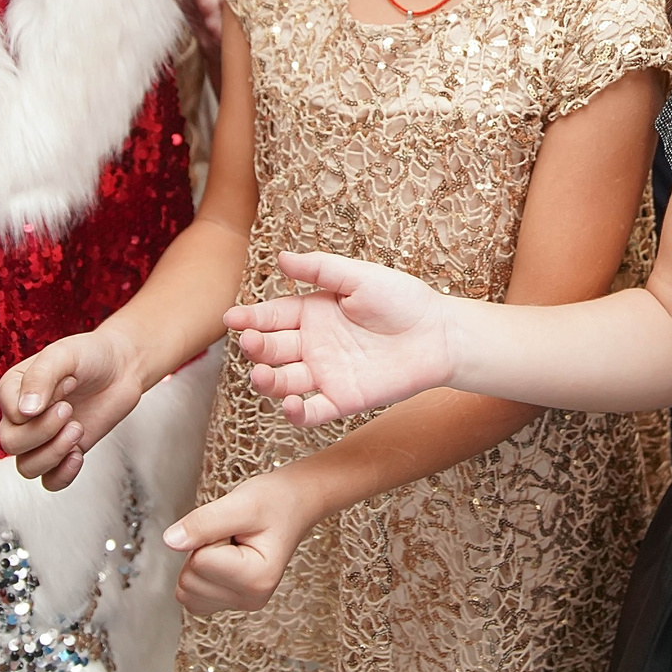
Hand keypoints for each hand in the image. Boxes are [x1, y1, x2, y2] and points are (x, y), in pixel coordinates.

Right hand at [0, 327, 141, 490]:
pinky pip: (49, 482)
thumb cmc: (90, 355)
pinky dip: (62, 475)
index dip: (39, 404)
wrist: (122, 367)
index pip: (10, 414)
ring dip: (53, 453)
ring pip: (27, 467)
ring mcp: (41, 438)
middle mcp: (21, 417)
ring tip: (78, 429)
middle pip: (11, 444)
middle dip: (44, 431)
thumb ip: (40, 378)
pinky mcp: (63, 453)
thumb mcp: (63, 355)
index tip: (68, 382)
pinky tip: (78, 454)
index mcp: (13, 390)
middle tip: (70, 409)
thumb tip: (24, 412)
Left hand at [161, 469, 317, 614]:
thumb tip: (170, 541)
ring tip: (231, 545)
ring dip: (200, 561)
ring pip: (186, 590)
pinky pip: (190, 596)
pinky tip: (224, 558)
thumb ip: (204, 523)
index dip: (210, 536)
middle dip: (203, 550)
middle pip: (189, 580)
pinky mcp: (230, 602)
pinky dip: (199, 574)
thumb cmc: (275, 500)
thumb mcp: (240, 502)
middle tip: (234, 535)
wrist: (295, 504)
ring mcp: (241, 603)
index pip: (199, 562)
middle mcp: (251, 599)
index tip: (237, 526)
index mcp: (258, 578)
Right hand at [226, 251, 458, 427]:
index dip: (251, 318)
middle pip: (273, 349)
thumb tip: (281, 257)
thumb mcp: (360, 277)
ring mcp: (326, 374)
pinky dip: (298, 413)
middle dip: (257, 347)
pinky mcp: (343, 400)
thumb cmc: (403, 300)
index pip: (274, 316)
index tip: (231, 319)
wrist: (439, 334)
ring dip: (268, 382)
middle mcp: (314, 345)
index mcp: (314, 313)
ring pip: (285, 382)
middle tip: (249, 342)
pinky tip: (291, 406)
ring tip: (261, 375)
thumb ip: (321, 269)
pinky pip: (313, 411)